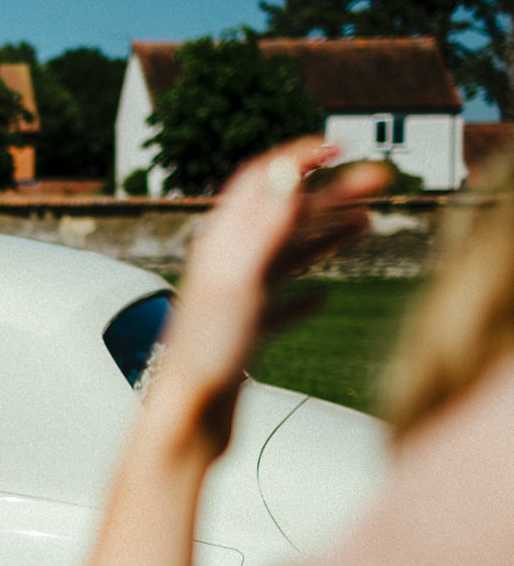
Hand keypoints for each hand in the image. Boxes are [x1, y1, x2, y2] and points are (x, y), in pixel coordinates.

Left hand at [161, 140, 388, 443]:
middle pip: (280, 218)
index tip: (338, 146)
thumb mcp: (239, 282)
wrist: (187, 419)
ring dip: (324, 235)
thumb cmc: (206, 355)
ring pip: (284, 258)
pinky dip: (303, 296)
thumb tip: (285, 172)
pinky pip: (277, 306)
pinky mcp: (240, 336)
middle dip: (329, 194)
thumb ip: (263, 227)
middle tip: (379, 181)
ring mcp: (232, 302)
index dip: (296, 160)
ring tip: (365, 223)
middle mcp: (223, 268)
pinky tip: (323, 298)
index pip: (258, 183)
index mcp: (220, 247)